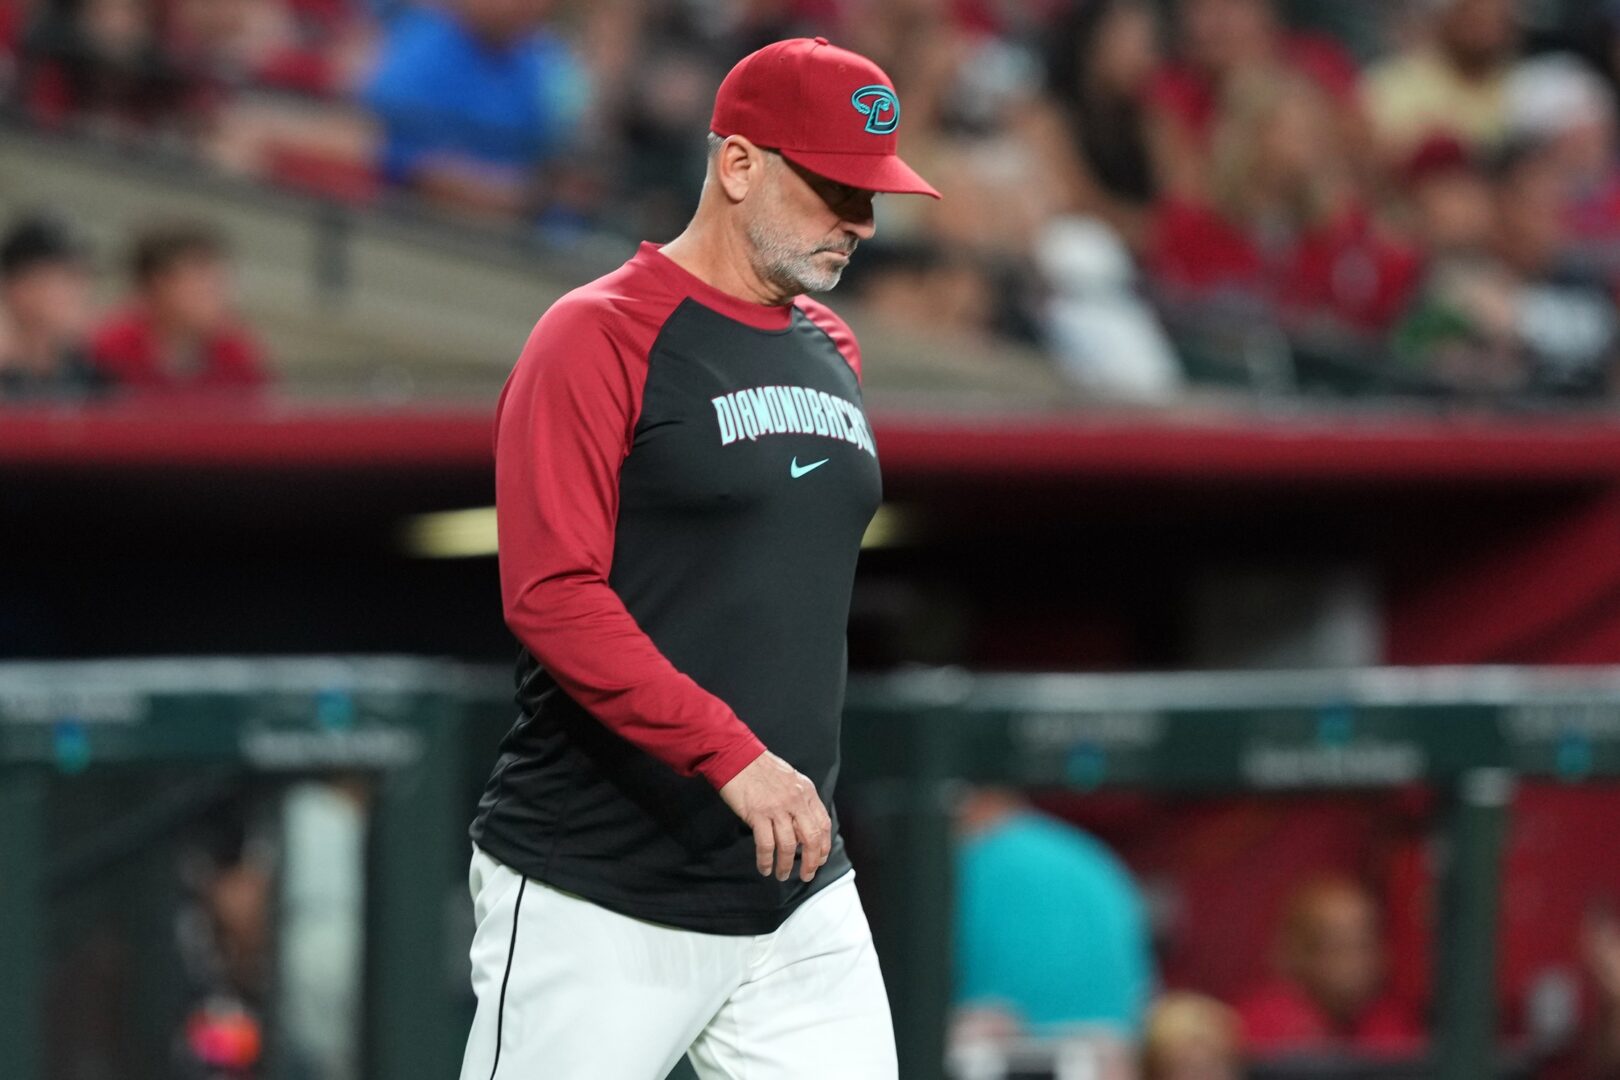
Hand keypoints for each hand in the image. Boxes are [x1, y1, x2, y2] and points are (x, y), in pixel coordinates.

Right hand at [718, 751, 831, 882]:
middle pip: (811, 838)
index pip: (823, 824)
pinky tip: (765, 867)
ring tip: (782, 875)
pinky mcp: (758, 814)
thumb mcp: (790, 779)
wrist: (737, 756)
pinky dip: (766, 860)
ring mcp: (777, 808)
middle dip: (811, 861)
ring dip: (786, 865)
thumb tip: (801, 828)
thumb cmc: (761, 767)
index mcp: (806, 792)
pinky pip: (766, 844)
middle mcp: (795, 801)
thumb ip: (800, 801)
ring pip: (788, 845)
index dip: (823, 846)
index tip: (819, 859)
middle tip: (806, 875)